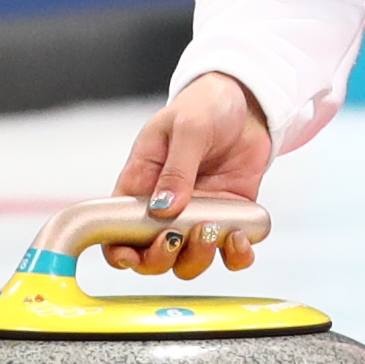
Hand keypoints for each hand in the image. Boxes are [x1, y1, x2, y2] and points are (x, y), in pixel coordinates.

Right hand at [104, 71, 272, 277]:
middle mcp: (165, 210)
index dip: (119, 252)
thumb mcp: (188, 127)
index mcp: (141, 184)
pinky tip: (240, 239)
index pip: (117, 230)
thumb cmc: (205, 106)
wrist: (247, 102)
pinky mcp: (229, 219)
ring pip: (188, 261)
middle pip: (151, 257)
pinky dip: (236, 256)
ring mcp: (197, 217)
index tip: (132, 256)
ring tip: (212, 229)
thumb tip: (164, 208)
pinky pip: (230, 252)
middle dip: (161, 258)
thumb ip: (176, 168)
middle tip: (178, 236)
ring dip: (198, 257)